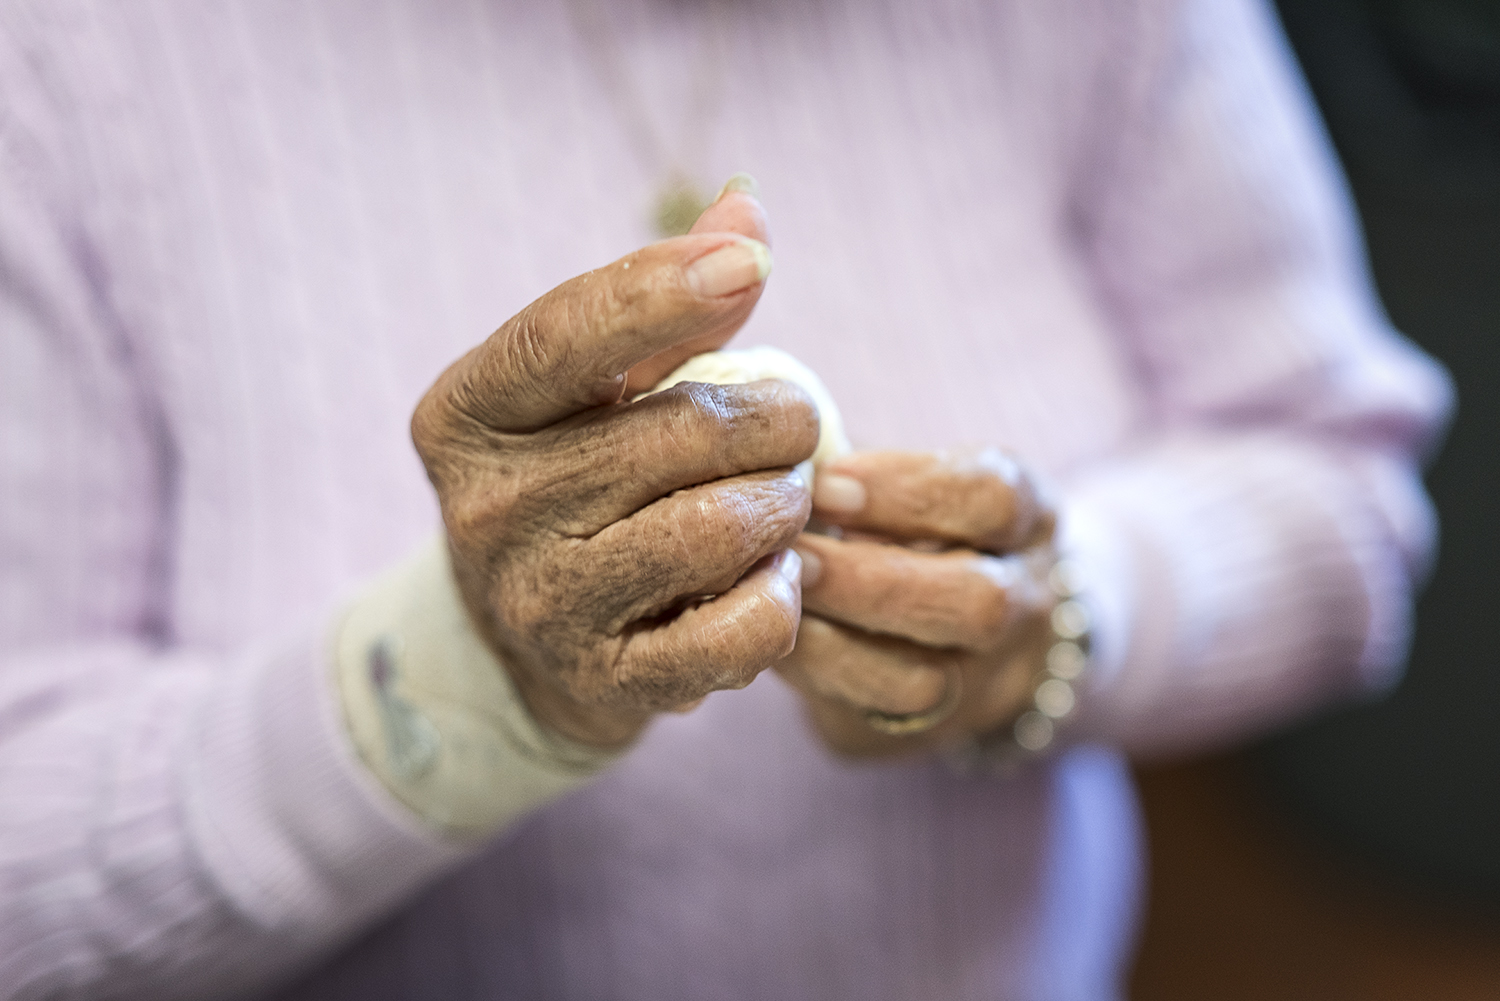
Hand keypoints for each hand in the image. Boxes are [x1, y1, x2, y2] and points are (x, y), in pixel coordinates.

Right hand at [412, 185, 816, 749]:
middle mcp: (486, 508)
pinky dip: (780, 599)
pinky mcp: (603, 681)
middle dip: (771, 424)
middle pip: (678, 434)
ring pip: (718, 529)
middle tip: (791, 431)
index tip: (753, 263)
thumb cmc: (580, 485)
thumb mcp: (592, 394)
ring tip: (782, 503)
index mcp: (468, 414)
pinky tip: (772, 580)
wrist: (533, 644)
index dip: (661, 290)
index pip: (562, 336)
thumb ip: (665, 305)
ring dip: (783, 509)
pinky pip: (737, 631)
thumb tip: (747, 209)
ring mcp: (539, 602)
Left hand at [775, 448, 1058, 757]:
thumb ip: (858, 475)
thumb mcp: (912, 481)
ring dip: (835, 642)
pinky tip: (774, 644)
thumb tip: (777, 466)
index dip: (906, 490)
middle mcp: (1027, 605)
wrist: (978, 623)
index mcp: (1030, 520)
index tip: (826, 482)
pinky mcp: (933, 732)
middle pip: (976, 602)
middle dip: (871, 578)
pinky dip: (817, 681)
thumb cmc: (914, 523)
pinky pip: (876, 722)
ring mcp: (991, 680)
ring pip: (927, 682)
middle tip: (794, 554)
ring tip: (772, 602)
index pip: (993, 498)